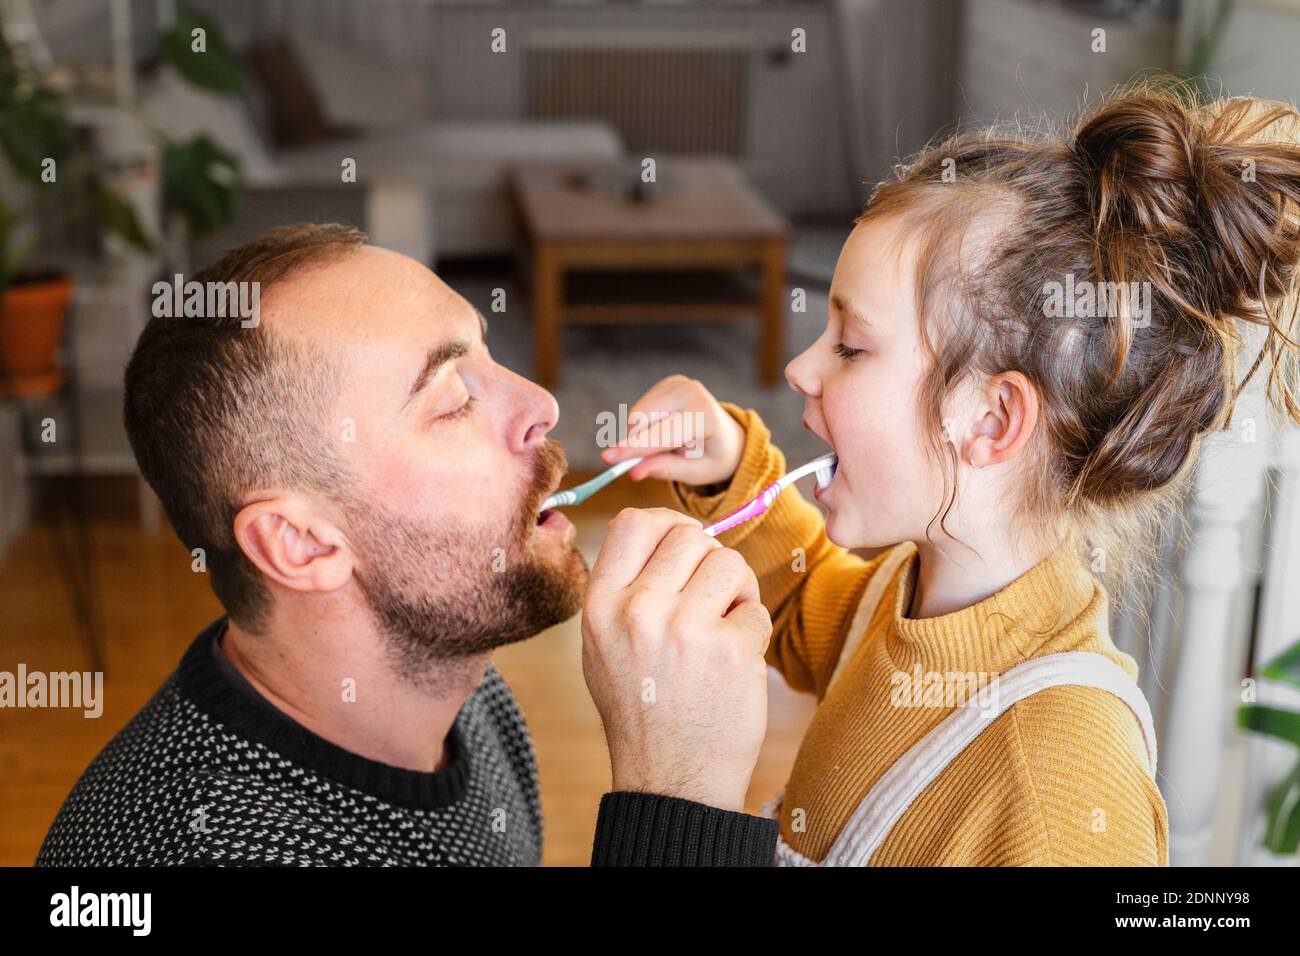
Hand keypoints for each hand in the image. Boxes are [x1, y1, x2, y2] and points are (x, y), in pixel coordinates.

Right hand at [581, 507, 771, 811]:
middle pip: (690, 536)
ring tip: (723, 628)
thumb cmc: (640, 711)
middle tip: (711, 599)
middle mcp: (638, 610)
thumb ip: (624, 589)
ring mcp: (686, 629)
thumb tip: (666, 533)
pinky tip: (733, 664)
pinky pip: (756, 608)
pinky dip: (753, 631)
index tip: (686, 545)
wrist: (671, 781)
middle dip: (709, 561)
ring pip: (729, 562)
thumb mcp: (602, 646)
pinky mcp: (731, 650)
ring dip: (736, 591)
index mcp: (600, 606)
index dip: (667, 523)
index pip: (633, 522)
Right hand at [600, 375, 744, 487]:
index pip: (663, 433)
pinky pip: (640, 408)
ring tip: (665, 448)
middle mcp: (693, 392)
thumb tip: (633, 471)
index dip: (635, 447)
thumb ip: (666, 469)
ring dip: (638, 435)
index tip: (608, 458)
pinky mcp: (669, 383)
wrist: (726, 437)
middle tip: (633, 464)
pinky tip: (661, 432)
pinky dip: (643, 426)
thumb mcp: (696, 473)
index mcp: (706, 416)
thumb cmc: (712, 458)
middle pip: (643, 418)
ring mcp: (680, 383)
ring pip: (637, 413)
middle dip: (632, 442)